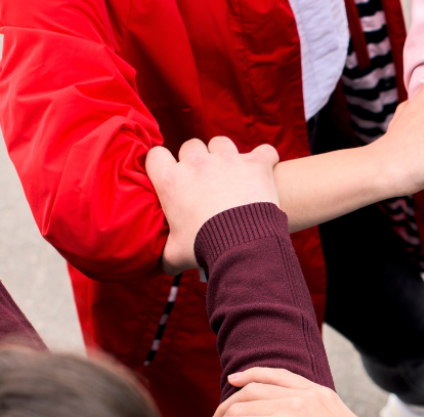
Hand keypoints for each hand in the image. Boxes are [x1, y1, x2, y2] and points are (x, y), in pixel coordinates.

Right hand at [147, 137, 279, 274]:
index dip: (162, 163)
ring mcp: (227, 160)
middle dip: (196, 159)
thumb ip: (164, 254)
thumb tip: (159, 265)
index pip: (155, 156)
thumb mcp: (176, 254)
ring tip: (233, 172)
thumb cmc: (205, 248)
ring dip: (226, 154)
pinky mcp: (256, 163)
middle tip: (205, 179)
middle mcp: (197, 163)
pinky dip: (266, 158)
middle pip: (191, 146)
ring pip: (221, 143)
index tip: (169, 173)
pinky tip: (267, 167)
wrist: (243, 245)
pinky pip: (264, 151)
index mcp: (171, 181)